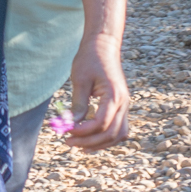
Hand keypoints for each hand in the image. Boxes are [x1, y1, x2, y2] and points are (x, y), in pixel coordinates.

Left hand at [63, 34, 129, 150]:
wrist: (103, 45)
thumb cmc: (90, 58)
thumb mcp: (80, 80)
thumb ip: (78, 104)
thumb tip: (71, 125)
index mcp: (114, 95)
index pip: (101, 123)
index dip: (83, 132)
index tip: (66, 131)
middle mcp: (124, 102)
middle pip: (111, 133)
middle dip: (89, 142)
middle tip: (68, 143)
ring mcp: (125, 105)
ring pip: (119, 134)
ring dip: (100, 144)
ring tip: (80, 146)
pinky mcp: (121, 105)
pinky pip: (119, 128)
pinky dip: (106, 137)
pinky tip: (90, 139)